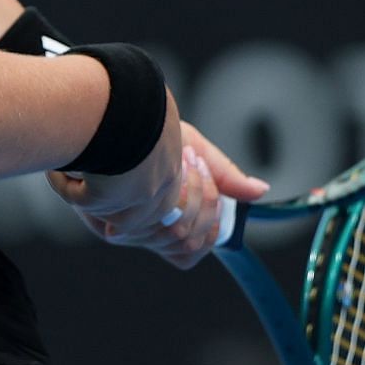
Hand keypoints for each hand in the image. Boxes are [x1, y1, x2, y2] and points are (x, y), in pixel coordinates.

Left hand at [48, 116, 269, 269]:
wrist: (108, 113)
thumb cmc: (145, 130)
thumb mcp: (192, 150)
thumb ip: (223, 175)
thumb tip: (261, 191)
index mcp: (157, 222)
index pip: (189, 252)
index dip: (209, 231)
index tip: (214, 189)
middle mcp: (138, 232)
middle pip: (188, 240)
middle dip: (203, 200)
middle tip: (193, 162)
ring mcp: (119, 229)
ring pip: (177, 232)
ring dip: (189, 191)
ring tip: (182, 157)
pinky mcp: (103, 220)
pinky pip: (156, 224)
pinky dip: (175, 193)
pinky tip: (171, 166)